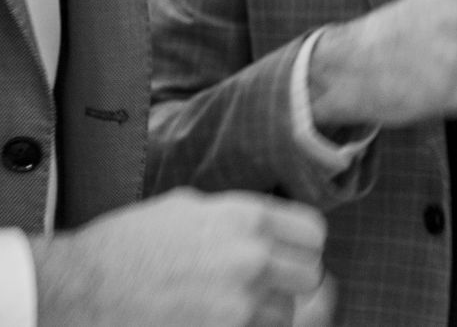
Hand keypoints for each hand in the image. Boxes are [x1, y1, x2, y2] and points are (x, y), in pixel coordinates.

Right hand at [35, 189, 327, 326]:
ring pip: (285, 314)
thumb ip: (233, 216)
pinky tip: (219, 322)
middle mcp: (250, 257)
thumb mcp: (185, 208)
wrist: (78, 289)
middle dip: (288, 282)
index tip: (291, 254)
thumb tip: (264, 226)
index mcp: (245, 217)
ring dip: (266, 314)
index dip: (302, 246)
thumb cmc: (124, 246)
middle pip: (308, 276)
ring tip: (233, 309)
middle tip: (265, 286)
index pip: (312, 233)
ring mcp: (237, 302)